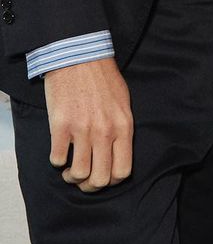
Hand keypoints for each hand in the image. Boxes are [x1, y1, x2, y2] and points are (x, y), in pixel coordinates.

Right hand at [43, 58, 132, 191]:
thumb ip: (121, 129)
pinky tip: (61, 149)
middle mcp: (105, 131)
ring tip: (71, 165)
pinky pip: (57, 160)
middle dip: (90, 185)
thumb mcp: (123, 103)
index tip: (103, 175)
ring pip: (78, 174)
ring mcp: (82, 130)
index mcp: (124, 126)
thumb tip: (115, 155)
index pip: (123, 171)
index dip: (111, 180)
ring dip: (72, 175)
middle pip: (99, 180)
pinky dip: (57, 160)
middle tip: (84, 176)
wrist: (80, 58)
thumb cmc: (103, 80)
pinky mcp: (60, 127)